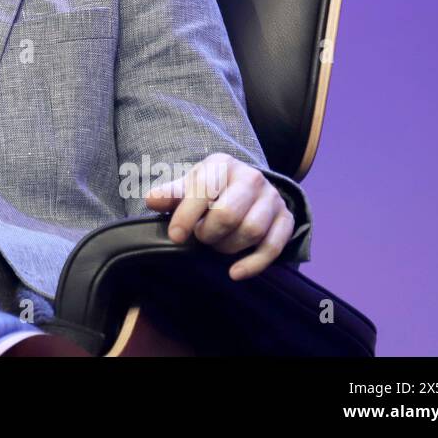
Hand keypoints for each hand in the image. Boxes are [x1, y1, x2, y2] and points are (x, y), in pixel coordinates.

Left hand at [145, 153, 292, 280]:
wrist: (247, 186)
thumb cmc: (211, 187)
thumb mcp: (190, 185)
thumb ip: (171, 193)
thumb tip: (151, 200)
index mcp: (222, 165)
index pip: (203, 192)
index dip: (186, 217)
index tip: (175, 236)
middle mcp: (251, 177)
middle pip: (229, 214)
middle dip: (209, 233)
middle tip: (201, 237)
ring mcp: (272, 198)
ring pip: (252, 231)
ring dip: (228, 247)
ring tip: (216, 244)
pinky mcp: (286, 218)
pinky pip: (274, 246)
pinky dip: (253, 264)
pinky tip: (234, 272)